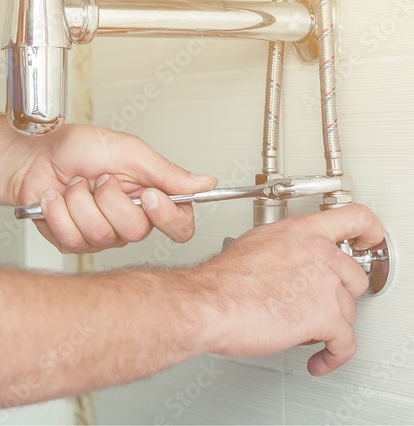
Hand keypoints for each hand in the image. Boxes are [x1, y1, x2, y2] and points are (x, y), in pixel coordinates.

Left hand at [15, 125, 216, 252]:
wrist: (32, 155)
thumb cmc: (75, 147)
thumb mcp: (127, 150)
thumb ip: (167, 171)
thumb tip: (206, 183)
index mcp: (149, 197)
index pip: (179, 225)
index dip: (167, 217)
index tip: (149, 196)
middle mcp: (127, 220)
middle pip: (136, 231)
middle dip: (109, 198)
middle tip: (98, 178)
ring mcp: (100, 235)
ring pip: (100, 234)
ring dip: (79, 201)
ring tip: (73, 184)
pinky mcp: (72, 242)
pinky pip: (72, 238)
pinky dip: (58, 210)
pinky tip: (55, 198)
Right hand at [194, 203, 383, 374]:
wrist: (207, 304)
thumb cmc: (220, 280)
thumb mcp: (253, 244)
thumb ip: (283, 247)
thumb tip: (289, 258)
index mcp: (300, 231)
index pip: (355, 218)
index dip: (370, 232)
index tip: (370, 242)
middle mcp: (318, 253)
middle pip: (355, 276)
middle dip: (338, 295)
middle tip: (320, 302)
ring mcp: (325, 285)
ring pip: (348, 312)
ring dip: (328, 326)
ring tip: (303, 330)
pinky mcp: (325, 318)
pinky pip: (344, 344)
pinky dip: (333, 356)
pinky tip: (320, 358)